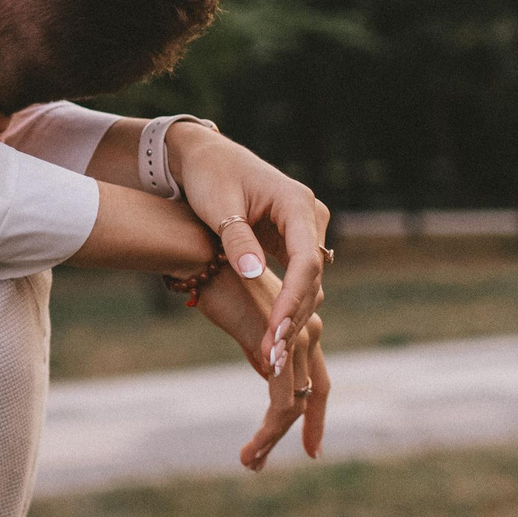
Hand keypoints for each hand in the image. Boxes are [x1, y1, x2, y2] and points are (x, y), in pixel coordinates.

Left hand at [166, 125, 331, 372]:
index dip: (292, 300)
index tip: (276, 332)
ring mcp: (304, 230)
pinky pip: (297, 280)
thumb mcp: (218, 206)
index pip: (306, 261)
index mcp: (296, 204)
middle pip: (312, 278)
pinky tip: (273, 338)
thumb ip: (237, 239)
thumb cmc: (209, 177)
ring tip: (272, 357)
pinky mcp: (291, 241)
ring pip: (308, 284)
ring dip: (291, 319)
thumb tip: (254, 273)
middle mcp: (309, 217)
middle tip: (274, 358)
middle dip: (292, 319)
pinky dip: (285, 307)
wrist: (205, 158)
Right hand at [193, 263, 328, 469]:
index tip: (311, 443)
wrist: (204, 259)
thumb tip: (268, 375)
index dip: (316, 413)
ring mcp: (296, 340)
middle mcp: (308, 331)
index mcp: (303, 324)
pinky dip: (268, 432)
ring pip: (294, 404)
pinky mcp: (277, 350)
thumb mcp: (246, 325)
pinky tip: (250, 450)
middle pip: (314, 393)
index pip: (318, 378)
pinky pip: (280, 403)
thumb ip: (262, 351)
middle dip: (309, 430)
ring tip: (250, 461)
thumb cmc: (218, 284)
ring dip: (273, 438)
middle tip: (299, 457)